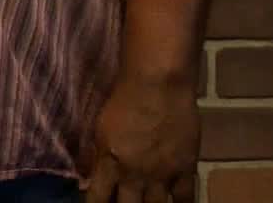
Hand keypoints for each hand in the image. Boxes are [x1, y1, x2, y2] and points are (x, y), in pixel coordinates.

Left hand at [80, 77, 198, 202]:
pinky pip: (185, 198)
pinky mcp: (186, 168)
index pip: (97, 200)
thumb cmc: (124, 99)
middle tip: (125, 202)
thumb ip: (95, 156)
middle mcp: (134, 175)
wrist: (159, 82)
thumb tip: (86, 176)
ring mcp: (162, 174)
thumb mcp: (100, 128)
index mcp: (110, 164)